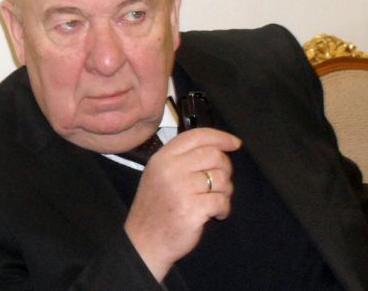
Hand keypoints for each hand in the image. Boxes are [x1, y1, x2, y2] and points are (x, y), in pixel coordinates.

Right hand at [124, 128, 240, 280]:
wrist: (144, 242)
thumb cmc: (156, 206)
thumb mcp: (159, 173)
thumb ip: (182, 158)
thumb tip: (217, 148)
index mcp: (163, 157)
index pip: (196, 136)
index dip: (219, 137)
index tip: (234, 143)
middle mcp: (171, 169)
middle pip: (213, 155)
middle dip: (225, 167)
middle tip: (222, 181)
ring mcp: (181, 189)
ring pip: (221, 178)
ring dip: (226, 190)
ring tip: (215, 200)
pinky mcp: (192, 209)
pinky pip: (221, 200)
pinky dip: (224, 207)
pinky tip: (216, 214)